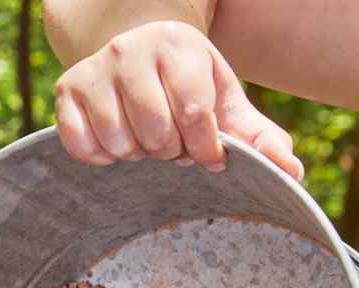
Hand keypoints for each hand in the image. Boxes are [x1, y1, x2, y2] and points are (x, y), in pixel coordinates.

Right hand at [53, 20, 302, 178]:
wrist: (137, 56)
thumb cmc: (187, 87)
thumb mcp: (224, 102)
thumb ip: (258, 137)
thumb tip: (292, 171)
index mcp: (179, 45)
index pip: (193, 113)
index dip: (204, 147)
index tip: (207, 154)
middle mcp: (132, 50)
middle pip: (156, 132)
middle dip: (170, 151)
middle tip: (173, 142)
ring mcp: (95, 69)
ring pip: (120, 143)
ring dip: (137, 155)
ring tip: (146, 138)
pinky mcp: (65, 91)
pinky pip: (83, 147)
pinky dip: (102, 158)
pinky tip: (116, 142)